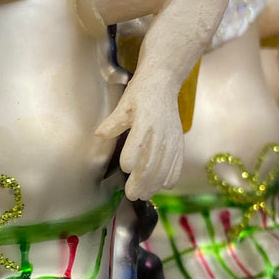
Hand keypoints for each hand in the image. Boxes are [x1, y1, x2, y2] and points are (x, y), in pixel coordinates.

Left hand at [97, 80, 182, 200]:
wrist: (164, 83)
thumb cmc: (141, 93)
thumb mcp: (124, 104)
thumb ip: (113, 123)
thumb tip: (100, 134)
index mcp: (144, 123)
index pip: (137, 149)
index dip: (130, 162)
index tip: (124, 169)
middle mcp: (159, 134)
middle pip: (151, 165)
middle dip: (141, 183)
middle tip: (132, 194)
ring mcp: (171, 139)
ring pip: (164, 169)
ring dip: (154, 185)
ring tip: (144, 195)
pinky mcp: (179, 142)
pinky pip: (177, 165)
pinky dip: (170, 178)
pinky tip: (162, 186)